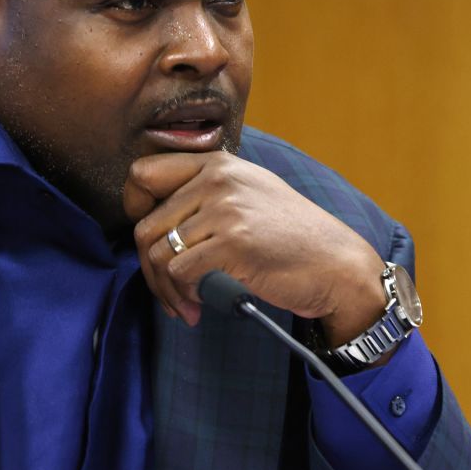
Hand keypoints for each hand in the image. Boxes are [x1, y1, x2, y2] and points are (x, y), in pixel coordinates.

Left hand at [124, 151, 385, 336]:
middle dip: (148, 268)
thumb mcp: (249, 193)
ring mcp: (226, 209)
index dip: (136, 211)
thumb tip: (148, 218)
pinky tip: (202, 305)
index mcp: (218, 163)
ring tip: (184, 304)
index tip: (155, 240)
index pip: (142, 175)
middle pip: (143, 225)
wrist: (335, 264)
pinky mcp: (232, 242)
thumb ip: (204, 192)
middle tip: (170, 292)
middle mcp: (218, 179)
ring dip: (165, 290)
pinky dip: (183, 296)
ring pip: (156, 253)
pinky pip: (178, 272)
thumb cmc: (290, 237)